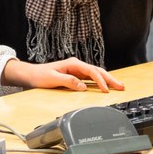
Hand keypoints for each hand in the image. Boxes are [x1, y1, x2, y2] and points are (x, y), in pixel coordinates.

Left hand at [2, 57, 124, 92]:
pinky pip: (90, 77)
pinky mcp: (75, 75)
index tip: (106, 89)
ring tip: (117, 86)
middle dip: (110, 79)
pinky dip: (99, 81)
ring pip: (95, 74)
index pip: (91, 71)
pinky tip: (105, 86)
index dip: (100, 80)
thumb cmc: (40, 75)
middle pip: (97, 71)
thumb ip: (68, 81)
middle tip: (121, 86)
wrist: (31, 74)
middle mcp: (76, 65)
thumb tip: (82, 86)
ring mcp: (76, 69)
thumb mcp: (53, 79)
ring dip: (106, 80)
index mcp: (73, 63)